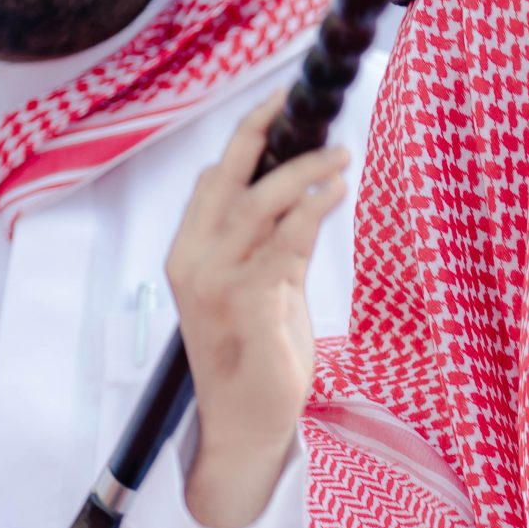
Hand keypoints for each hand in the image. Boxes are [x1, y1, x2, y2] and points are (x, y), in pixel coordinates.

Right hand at [164, 91, 349, 527]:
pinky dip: (312, 212)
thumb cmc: (256, 356)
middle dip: (267, 135)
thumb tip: (306, 193)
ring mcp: (216, 284)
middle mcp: (193, 262)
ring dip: (303, 172)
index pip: (212, 179)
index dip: (246, 136)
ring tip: (340, 155)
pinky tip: (335, 194)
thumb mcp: (267, 287)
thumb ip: (277, 241)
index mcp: (188, 253)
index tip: (279, 102)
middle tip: (308, 109)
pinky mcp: (248, 306)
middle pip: (228, 178)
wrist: (246, 425)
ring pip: (258, 205)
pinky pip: (284, 244)